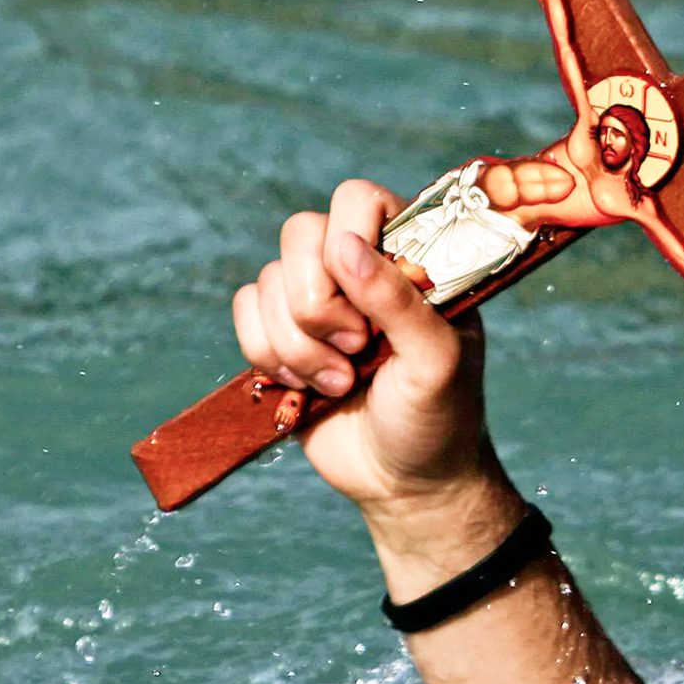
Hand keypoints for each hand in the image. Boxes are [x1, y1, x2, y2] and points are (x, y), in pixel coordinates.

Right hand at [232, 179, 500, 523]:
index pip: (359, 200)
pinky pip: (245, 313)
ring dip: (300, 346)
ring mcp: (317, 299)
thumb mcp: (437, 361)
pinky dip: (270, 355)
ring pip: (268, 281)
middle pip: (299, 233)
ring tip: (342, 383)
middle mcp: (359, 267)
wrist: (404, 483)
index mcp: (410, 258)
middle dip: (317, 303)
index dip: (349, 242)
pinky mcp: (281, 335)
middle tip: (358, 348)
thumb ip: (398, 300)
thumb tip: (346, 246)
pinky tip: (310, 388)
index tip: (370, 308)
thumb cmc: (439, 417)